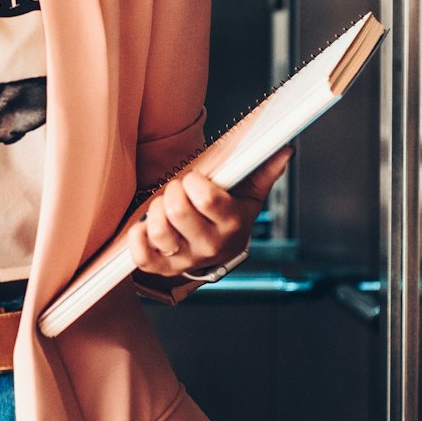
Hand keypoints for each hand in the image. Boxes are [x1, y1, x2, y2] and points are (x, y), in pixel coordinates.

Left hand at [127, 145, 293, 279]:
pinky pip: (140, 254)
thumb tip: (284, 150)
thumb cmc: (228, 218)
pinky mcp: (161, 269)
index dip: (194, 182)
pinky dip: (137, 235)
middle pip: (178, 211)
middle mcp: (210, 246)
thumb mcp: (248, 196)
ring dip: (155, 210)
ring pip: (158, 230)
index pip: (207, 199)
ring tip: (163, 206)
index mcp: (232, 225)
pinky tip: (145, 226)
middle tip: (176, 190)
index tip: (194, 180)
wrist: (216, 253)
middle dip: (172, 191)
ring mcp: (185, 260)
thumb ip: (264, 172)